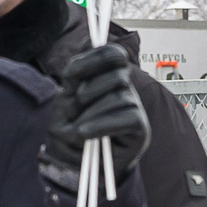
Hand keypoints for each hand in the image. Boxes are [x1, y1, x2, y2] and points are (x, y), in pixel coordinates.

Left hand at [38, 44, 148, 196]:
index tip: (69, 73)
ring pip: (120, 96)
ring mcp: (135, 108)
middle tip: (73, 107)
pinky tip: (85, 134)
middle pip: (117, 73)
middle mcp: (125, 90)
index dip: (94, 57)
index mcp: (107, 79)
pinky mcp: (140, 128)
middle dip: (89, 88)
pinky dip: (101, 125)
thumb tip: (88, 39)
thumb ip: (76, 72)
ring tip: (76, 129)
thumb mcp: (66, 99)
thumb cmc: (70, 133)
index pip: (114, 53)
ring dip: (91, 112)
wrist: (76, 168)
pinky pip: (126, 118)